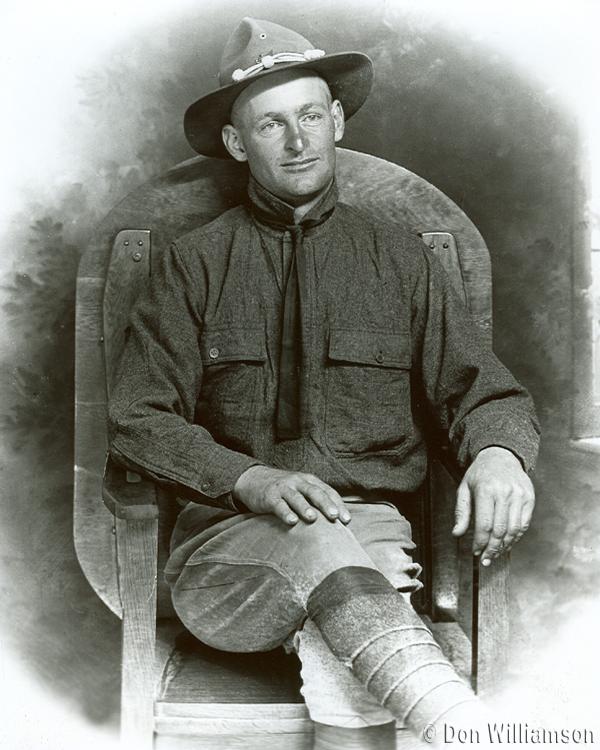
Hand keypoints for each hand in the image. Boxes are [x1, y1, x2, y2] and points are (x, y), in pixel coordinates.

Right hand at [232, 465, 350, 525]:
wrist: (253, 479)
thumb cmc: (284, 489)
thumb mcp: (301, 489)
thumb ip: (315, 500)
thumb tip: (337, 520)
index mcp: (309, 480)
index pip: (327, 491)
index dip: (338, 504)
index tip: (347, 520)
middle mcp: (298, 482)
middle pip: (315, 492)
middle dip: (325, 504)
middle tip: (334, 516)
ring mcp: (283, 488)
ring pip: (296, 497)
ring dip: (305, 508)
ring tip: (312, 518)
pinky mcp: (270, 496)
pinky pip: (279, 505)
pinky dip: (285, 512)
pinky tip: (291, 521)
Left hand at [452, 446, 534, 565]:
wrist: (501, 456)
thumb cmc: (479, 474)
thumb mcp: (464, 488)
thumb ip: (461, 512)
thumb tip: (456, 534)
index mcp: (486, 490)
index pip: (484, 524)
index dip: (480, 542)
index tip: (475, 552)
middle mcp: (505, 492)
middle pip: (500, 530)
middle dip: (492, 549)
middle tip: (485, 560)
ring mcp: (520, 495)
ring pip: (514, 530)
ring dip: (504, 546)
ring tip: (495, 554)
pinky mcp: (529, 498)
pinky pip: (523, 524)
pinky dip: (515, 537)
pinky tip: (507, 543)